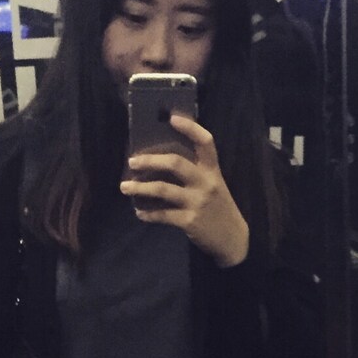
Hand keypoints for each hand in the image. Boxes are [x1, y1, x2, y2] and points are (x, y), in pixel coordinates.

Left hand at [120, 114, 249, 267]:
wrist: (233, 239)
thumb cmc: (219, 208)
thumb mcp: (214, 185)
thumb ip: (196, 172)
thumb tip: (162, 161)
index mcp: (213, 170)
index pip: (205, 142)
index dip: (190, 128)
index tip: (171, 118)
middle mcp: (206, 183)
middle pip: (175, 163)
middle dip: (150, 160)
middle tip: (132, 161)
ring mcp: (197, 202)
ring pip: (163, 189)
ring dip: (140, 187)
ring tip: (124, 187)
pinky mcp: (190, 221)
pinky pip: (163, 215)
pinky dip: (148, 214)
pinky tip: (139, 212)